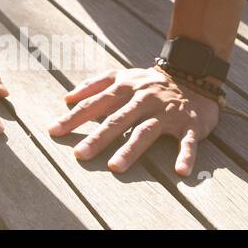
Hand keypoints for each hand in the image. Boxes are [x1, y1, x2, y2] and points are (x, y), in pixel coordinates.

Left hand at [49, 67, 219, 175]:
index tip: (54, 131)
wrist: (193, 76)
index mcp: (126, 88)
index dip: (74, 118)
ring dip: (131, 149)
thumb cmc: (148, 82)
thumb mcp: (121, 76)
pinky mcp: (190, 124)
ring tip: (115, 167)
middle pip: (118, 119)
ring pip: (146, 131)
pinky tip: (180, 171)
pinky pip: (188, 141)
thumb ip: (93, 86)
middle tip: (80, 155)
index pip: (95, 104)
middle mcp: (144, 99)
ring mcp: (167, 112)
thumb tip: (66, 99)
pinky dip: (186, 155)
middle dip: (98, 137)